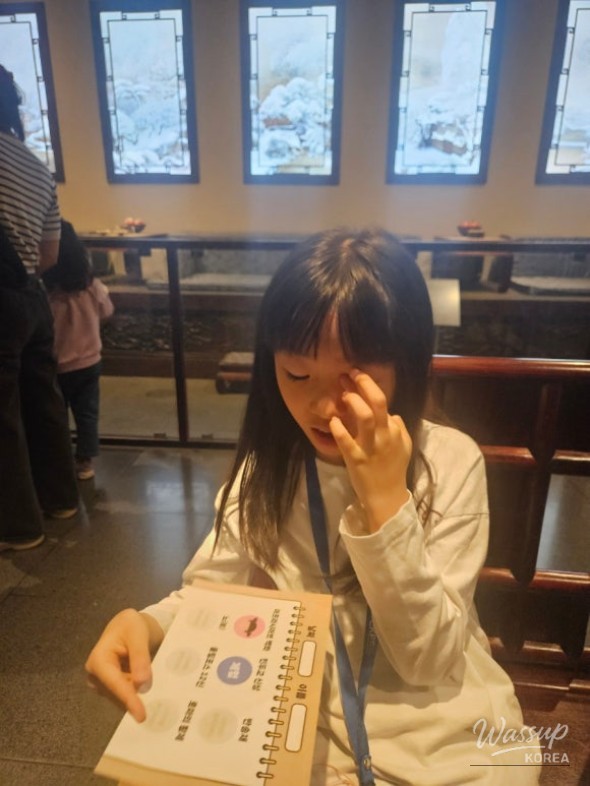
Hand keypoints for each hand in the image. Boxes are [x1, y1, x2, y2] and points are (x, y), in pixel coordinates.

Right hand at [85, 609, 162, 721]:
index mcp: (98, 660)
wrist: (129, 625)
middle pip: (118, 694)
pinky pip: (125, 695)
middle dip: (135, 701)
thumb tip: (141, 685)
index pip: (115, 684)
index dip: (129, 699)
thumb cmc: (131, 625)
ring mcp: (102, 683)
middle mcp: (95, 675)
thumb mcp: (138, 634)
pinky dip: (137, 696)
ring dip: (138, 699)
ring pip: (122, 697)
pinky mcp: (111, 687)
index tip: (141, 716)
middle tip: (158, 711)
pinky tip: (151, 696)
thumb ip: (140, 657)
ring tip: (158, 702)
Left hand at [329, 369, 411, 532]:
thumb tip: (393, 415)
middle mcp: (384, 435)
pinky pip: (347, 442)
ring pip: (366, 418)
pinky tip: (332, 421)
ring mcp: (370, 447)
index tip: (357, 377)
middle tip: (351, 373)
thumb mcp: (404, 447)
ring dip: (354, 402)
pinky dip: (339, 429)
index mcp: (394, 431)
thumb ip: (399, 429)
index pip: (383, 403)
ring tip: (343, 394)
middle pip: (378, 403)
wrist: (387, 497)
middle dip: (364, 384)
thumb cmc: (394, 470)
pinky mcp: (356, 459)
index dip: (369, 387)